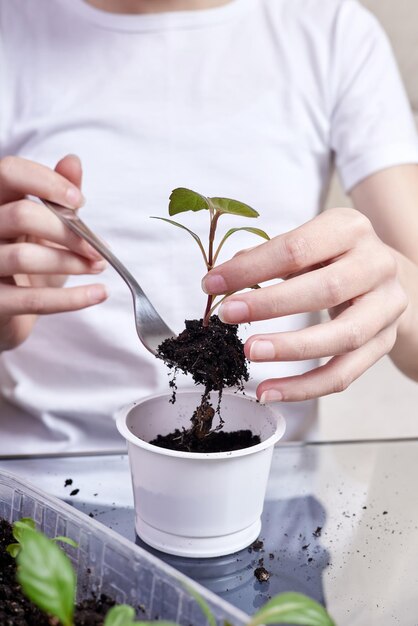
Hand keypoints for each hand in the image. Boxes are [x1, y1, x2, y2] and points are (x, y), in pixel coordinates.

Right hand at [0, 154, 106, 350]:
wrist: (9, 312)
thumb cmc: (26, 261)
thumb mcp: (43, 226)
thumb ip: (57, 195)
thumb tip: (73, 161)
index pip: (9, 171)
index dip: (47, 182)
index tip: (79, 201)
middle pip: (22, 215)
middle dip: (69, 232)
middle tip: (98, 248)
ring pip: (26, 256)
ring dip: (72, 263)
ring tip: (97, 266)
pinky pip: (32, 299)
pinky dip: (72, 298)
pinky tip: (99, 293)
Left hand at [202, 208, 407, 401]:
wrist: (385, 275)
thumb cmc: (333, 256)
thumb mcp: (306, 243)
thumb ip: (267, 257)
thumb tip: (223, 277)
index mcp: (350, 229)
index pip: (297, 249)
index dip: (252, 268)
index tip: (212, 283)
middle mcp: (376, 265)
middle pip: (326, 290)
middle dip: (271, 305)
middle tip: (228, 314)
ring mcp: (386, 307)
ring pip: (343, 337)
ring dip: (291, 348)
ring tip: (250, 352)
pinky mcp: (384, 344)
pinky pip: (344, 374)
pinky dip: (304, 387)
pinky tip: (269, 391)